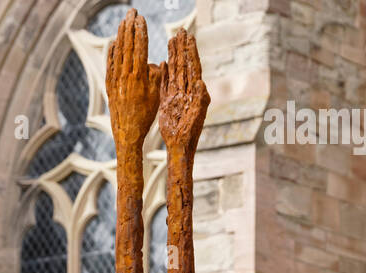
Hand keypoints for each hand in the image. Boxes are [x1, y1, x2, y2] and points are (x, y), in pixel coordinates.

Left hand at [106, 10, 162, 152]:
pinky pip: (110, 65)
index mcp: (138, 76)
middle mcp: (125, 76)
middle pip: (127, 46)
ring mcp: (115, 81)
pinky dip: (111, 52)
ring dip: (120, 35)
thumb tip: (154, 62)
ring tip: (123, 22)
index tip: (141, 18)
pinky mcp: (109, 87)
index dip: (140, 31)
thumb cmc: (146, 116)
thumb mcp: (156, 96)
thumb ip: (156, 76)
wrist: (127, 134)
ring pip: (117, 53)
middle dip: (129, 27)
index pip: (139, 47)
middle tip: (131, 12)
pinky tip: (113, 43)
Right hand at [158, 29, 209, 152]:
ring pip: (175, 71)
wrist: (180, 147)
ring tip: (172, 40)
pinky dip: (165, 73)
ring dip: (174, 56)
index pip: (193, 67)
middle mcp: (186, 91)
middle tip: (181, 31)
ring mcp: (176, 95)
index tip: (189, 37)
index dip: (191, 52)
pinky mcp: (167, 102)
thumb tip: (201, 82)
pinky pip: (165, 84)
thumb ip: (200, 98)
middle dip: (182, 48)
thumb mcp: (197, 114)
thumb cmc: (191, 133)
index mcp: (195, 92)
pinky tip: (164, 63)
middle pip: (184, 65)